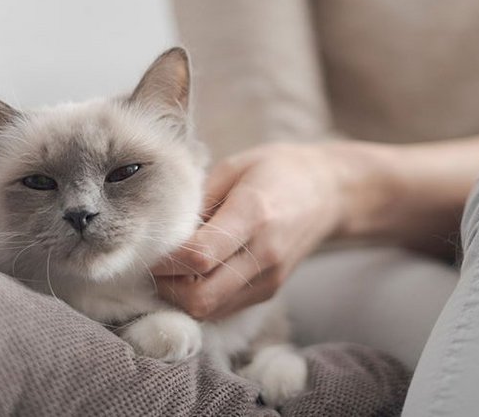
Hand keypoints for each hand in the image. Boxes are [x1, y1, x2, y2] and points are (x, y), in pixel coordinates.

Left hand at [150, 143, 348, 319]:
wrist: (330, 193)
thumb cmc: (278, 171)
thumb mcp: (235, 168)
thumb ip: (199, 199)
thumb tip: (162, 230)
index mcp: (253, 214)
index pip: (199, 256)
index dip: (164, 259)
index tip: (148, 246)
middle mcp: (264, 254)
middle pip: (201, 297)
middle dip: (167, 286)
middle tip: (154, 264)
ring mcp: (269, 278)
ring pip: (209, 310)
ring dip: (181, 297)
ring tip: (171, 269)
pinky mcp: (269, 291)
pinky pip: (223, 308)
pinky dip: (200, 299)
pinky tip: (193, 275)